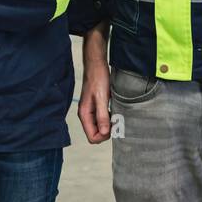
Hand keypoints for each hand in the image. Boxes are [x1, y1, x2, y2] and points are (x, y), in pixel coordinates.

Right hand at [77, 23, 111, 143]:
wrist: (96, 64)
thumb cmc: (98, 78)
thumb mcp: (102, 98)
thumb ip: (102, 116)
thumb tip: (104, 133)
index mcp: (85, 114)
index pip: (92, 137)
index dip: (104, 136)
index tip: (114, 126)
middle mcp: (86, 114)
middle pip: (96, 133)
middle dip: (107, 131)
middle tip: (117, 121)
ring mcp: (91, 111)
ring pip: (100, 127)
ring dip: (109, 124)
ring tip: (117, 115)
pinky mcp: (96, 106)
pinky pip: (102, 118)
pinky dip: (109, 117)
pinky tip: (115, 110)